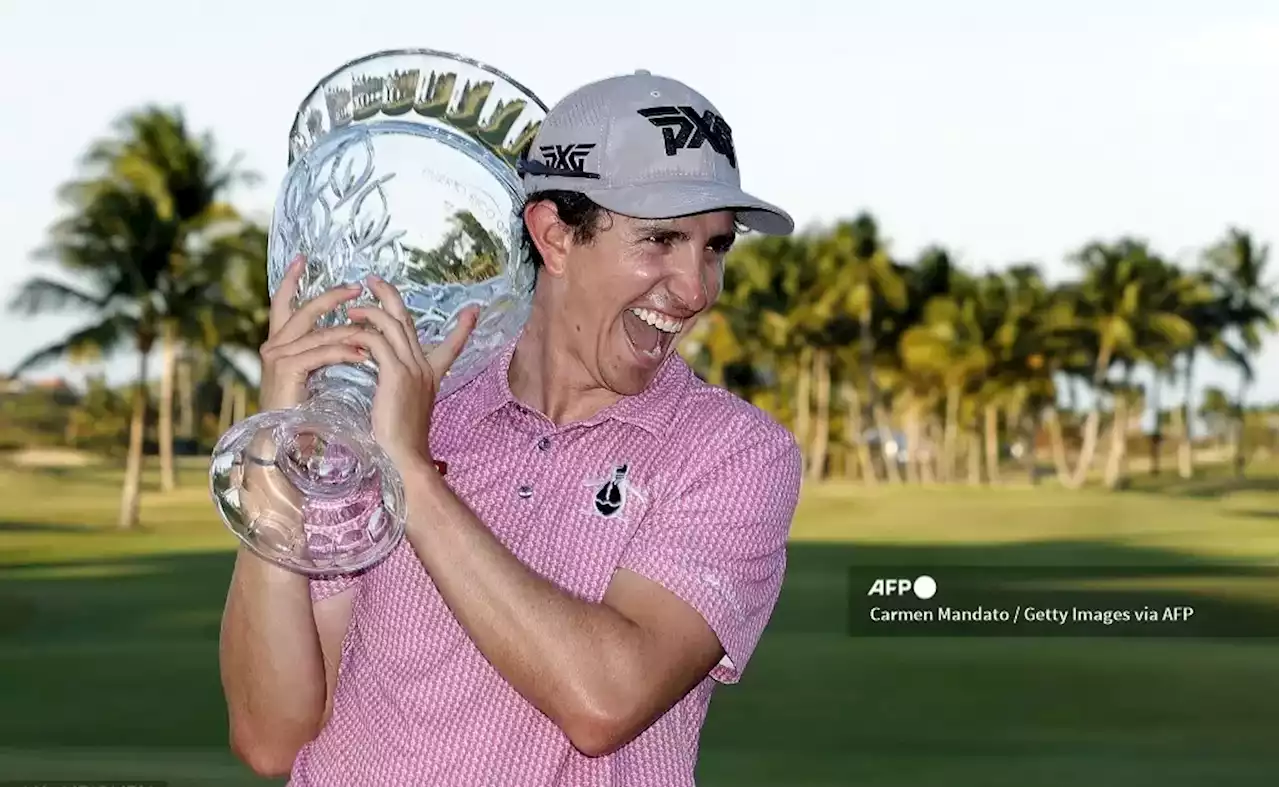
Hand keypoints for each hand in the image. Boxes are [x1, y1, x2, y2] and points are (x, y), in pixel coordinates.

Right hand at [258, 255, 367, 411]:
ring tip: (374, 328)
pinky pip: (321, 352)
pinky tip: (364, 354)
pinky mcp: (287, 369)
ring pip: (319, 333)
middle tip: (356, 287)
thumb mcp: (315, 374)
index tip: (301, 258)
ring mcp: (277, 357)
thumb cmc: (305, 412)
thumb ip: (324, 351)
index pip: (282, 305)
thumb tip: (355, 334)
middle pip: (304, 311)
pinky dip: (344, 352)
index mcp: (279, 344)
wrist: (285, 443)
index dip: (290, 281)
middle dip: (332, 298)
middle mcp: (273, 346)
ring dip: (350, 331)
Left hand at [346, 275, 478, 471]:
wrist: (404, 458)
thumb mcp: (405, 410)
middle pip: (407, 321)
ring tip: (349, 308)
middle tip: (373, 279)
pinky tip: (346, 333)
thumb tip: (387, 386)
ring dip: (369, 311)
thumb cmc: (399, 442)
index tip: (473, 310)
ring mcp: (412, 369)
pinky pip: (376, 342)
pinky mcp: (397, 375)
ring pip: (392, 325)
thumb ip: (399, 391)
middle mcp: (424, 368)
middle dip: (390, 296)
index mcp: (430, 376)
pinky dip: (360, 334)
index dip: (462, 327)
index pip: (450, 345)